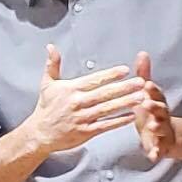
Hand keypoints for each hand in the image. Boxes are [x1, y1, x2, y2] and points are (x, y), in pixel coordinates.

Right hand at [28, 44, 145, 153]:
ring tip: (141, 97)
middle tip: (140, 82)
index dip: (110, 75)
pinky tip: (131, 116)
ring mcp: (82, 118)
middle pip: (104, 94)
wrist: (40, 133)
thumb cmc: (46, 108)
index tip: (125, 70)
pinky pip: (105, 125)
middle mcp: (77, 102)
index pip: (94, 80)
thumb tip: (51, 47)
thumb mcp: (47, 83)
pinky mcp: (85, 132)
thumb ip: (52, 64)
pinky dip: (118, 121)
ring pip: (107, 109)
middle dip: (124, 88)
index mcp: (71, 89)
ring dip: (125, 103)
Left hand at [134, 52, 174, 161]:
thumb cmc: (151, 111)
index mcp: (156, 102)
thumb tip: (142, 53)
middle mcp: (161, 115)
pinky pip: (159, 150)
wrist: (166, 135)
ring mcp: (162, 131)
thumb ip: (143, 74)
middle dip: (154, 107)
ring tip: (151, 126)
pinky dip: (156, 153)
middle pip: (160, 110)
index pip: (156, 94)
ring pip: (160, 129)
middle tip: (147, 104)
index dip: (152, 89)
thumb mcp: (147, 93)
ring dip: (157, 127)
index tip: (146, 84)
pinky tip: (152, 156)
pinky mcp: (160, 146)